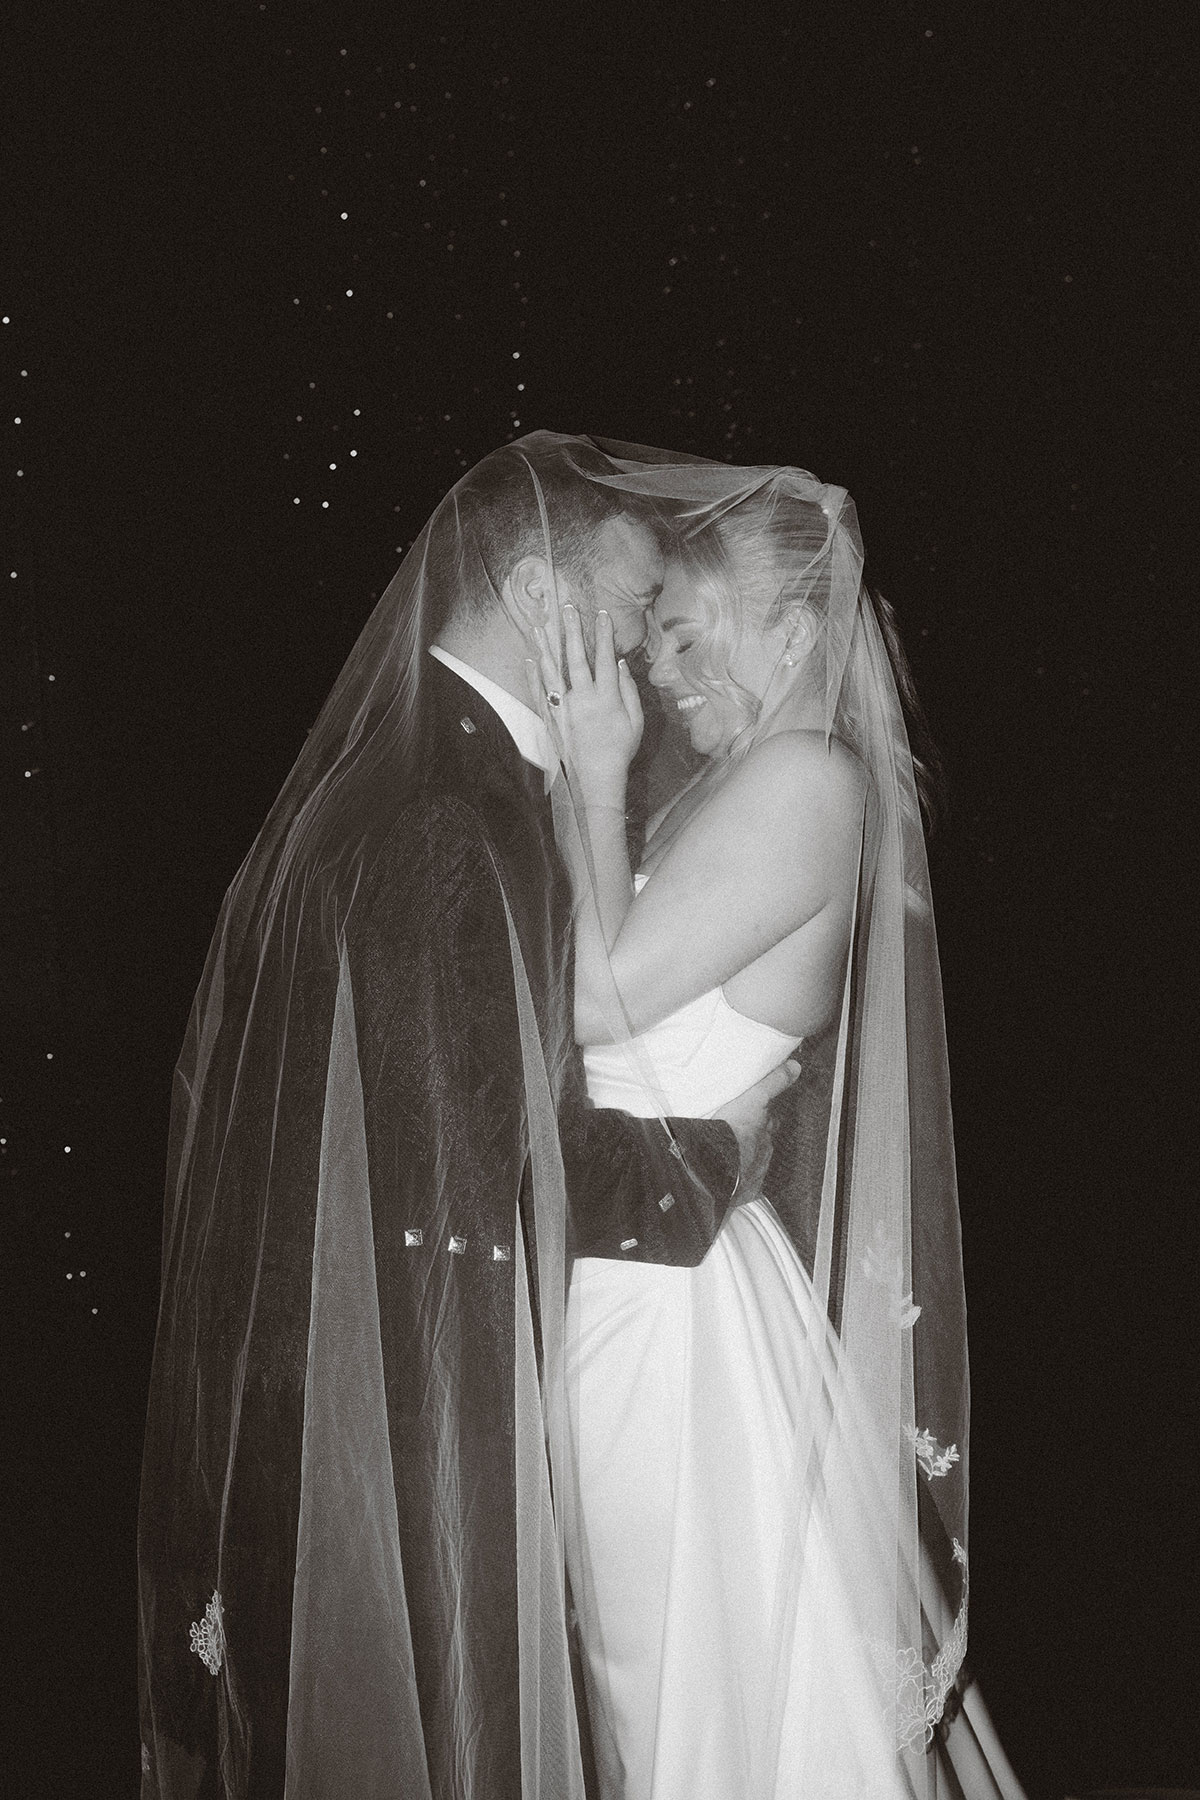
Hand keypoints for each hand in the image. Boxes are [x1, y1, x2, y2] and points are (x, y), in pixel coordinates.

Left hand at [527, 605, 642, 807]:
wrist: (595, 777)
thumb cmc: (620, 750)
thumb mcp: (636, 721)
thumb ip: (628, 691)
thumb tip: (620, 664)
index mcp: (606, 697)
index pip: (605, 658)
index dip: (603, 635)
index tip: (601, 614)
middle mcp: (583, 698)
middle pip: (576, 658)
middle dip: (572, 630)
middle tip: (567, 608)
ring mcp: (564, 708)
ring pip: (552, 671)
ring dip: (546, 647)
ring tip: (539, 626)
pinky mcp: (551, 718)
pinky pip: (540, 692)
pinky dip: (534, 675)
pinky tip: (530, 659)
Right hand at [711, 1056, 801, 1196]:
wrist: (716, 1164)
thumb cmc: (731, 1130)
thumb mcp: (753, 1098)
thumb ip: (774, 1082)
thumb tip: (796, 1066)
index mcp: (764, 1130)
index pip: (768, 1120)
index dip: (763, 1117)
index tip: (756, 1114)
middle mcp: (764, 1152)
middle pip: (762, 1143)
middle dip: (754, 1139)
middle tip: (739, 1135)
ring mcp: (755, 1173)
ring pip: (753, 1164)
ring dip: (745, 1159)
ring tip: (729, 1156)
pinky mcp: (745, 1191)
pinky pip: (743, 1187)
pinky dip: (738, 1183)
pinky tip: (729, 1181)